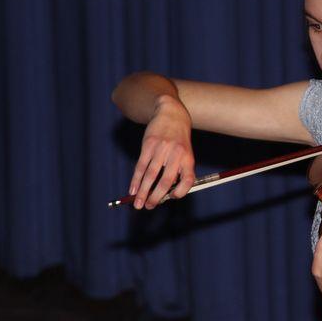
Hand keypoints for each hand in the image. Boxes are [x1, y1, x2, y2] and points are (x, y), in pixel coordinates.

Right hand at [128, 94, 194, 208]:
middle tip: (149, 207)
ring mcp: (162, 149)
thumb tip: (166, 194)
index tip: (171, 198)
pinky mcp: (149, 144)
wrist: (171, 113)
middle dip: (156, 197)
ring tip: (138, 203)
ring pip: (150, 175)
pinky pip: (141, 166)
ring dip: (143, 192)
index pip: (188, 179)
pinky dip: (136, 180)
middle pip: (166, 181)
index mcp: (188, 158)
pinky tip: (133, 189)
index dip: (181, 192)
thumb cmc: (179, 139)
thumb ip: (179, 170)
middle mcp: (176, 154)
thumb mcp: (185, 152)